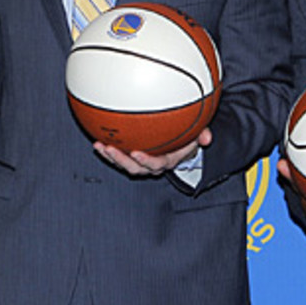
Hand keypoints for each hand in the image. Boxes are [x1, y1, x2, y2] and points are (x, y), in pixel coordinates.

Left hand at [94, 127, 211, 176]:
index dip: (146, 161)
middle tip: (110, 149)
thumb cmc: (187, 139)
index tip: (136, 153)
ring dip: (111, 157)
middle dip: (121, 160)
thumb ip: (202, 136)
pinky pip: (119, 157)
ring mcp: (140, 163)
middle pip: (135, 168)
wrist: (179, 146)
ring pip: (124, 165)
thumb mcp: (196, 137)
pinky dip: (108, 150)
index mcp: (167, 161)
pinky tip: (97, 140)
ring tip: (100, 146)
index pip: (156, 164)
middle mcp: (152, 165)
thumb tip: (208, 138)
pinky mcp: (131, 157)